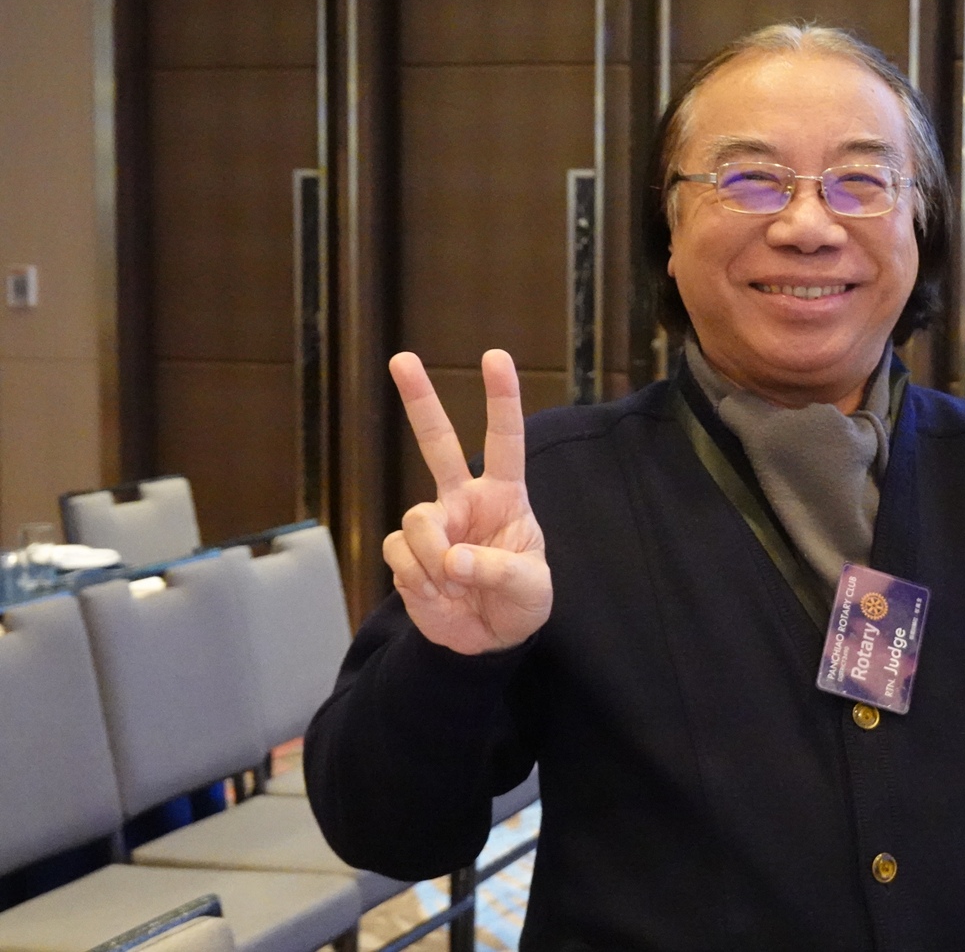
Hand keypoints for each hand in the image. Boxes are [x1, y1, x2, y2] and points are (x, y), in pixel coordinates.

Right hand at [383, 349, 551, 654]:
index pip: (504, 440)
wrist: (491, 640)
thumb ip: (499, 571)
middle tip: (402, 358)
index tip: (495, 357)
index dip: (501, 399)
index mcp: (504, 495)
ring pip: (417, 520)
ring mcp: (433, 525)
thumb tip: (454, 560)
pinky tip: (435, 593)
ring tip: (453, 583)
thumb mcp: (531, 589)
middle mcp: (464, 500)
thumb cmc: (522, 602)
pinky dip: (417, 579)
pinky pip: (400, 554)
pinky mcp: (406, 555)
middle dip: (419, 400)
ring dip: (433, 556)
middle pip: (437, 442)